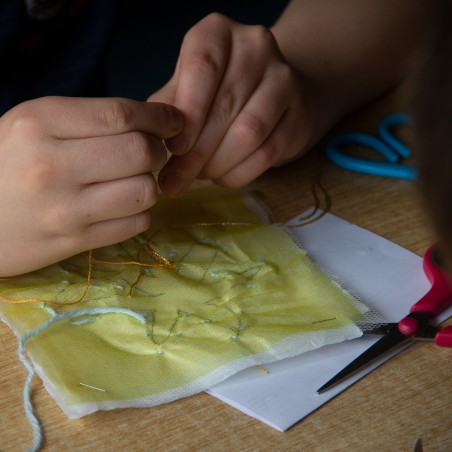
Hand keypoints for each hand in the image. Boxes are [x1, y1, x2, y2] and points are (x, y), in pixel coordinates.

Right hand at [0, 96, 182, 275]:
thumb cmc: (6, 163)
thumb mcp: (32, 125)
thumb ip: (88, 119)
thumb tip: (154, 121)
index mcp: (39, 123)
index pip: (121, 115)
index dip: (160, 116)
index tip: (174, 121)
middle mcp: (51, 165)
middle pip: (141, 152)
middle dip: (159, 150)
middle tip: (152, 152)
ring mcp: (64, 209)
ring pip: (145, 191)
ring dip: (150, 184)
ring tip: (134, 181)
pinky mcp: (74, 242)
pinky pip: (135, 223)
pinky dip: (140, 212)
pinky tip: (124, 206)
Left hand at [148, 13, 311, 195]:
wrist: (270, 93)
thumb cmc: (215, 92)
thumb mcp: (185, 89)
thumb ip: (167, 110)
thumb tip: (151, 144)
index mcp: (219, 33)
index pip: (203, 67)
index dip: (187, 112)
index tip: (173, 149)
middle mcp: (256, 47)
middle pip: (225, 106)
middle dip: (196, 153)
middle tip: (175, 181)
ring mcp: (283, 79)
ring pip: (249, 132)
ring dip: (219, 164)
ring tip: (201, 176)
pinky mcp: (299, 115)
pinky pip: (268, 153)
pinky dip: (240, 173)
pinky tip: (223, 177)